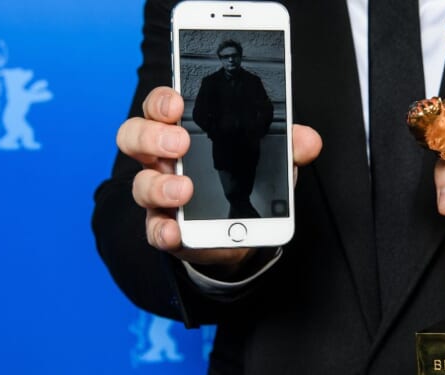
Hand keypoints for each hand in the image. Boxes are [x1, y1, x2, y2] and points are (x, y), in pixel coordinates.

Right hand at [116, 86, 321, 273]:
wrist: (239, 230)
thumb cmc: (244, 180)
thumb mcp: (268, 159)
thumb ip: (286, 146)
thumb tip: (308, 140)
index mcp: (183, 130)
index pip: (161, 106)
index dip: (162, 100)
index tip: (177, 102)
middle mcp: (163, 158)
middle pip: (136, 135)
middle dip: (154, 136)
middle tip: (181, 142)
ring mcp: (160, 193)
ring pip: (140, 183)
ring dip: (159, 185)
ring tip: (184, 190)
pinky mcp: (166, 227)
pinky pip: (154, 228)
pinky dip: (163, 230)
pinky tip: (176, 232)